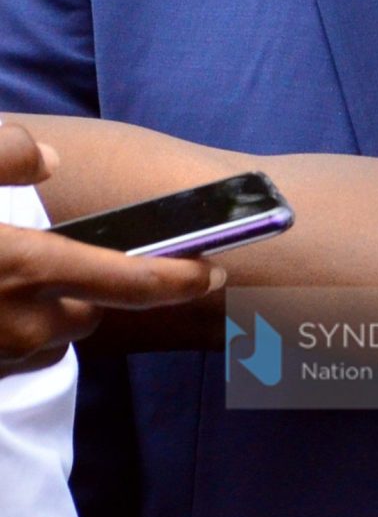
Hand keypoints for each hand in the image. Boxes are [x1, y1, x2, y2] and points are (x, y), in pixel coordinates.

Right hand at [0, 121, 222, 375]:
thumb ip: (3, 156)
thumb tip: (47, 158)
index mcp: (25, 269)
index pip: (133, 282)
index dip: (183, 279)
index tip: (217, 272)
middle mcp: (19, 326)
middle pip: (89, 314)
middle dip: (86, 291)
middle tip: (50, 257)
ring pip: (47, 341)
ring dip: (42, 317)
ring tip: (4, 281)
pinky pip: (9, 360)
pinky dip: (5, 338)